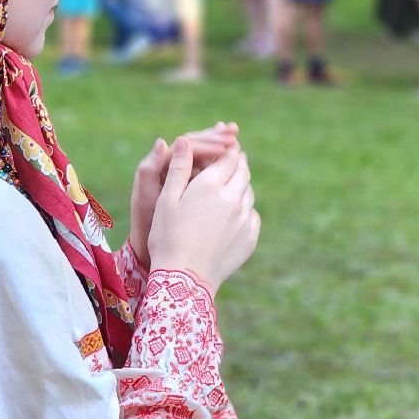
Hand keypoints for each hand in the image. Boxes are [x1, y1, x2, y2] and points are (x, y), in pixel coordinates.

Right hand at [129, 121, 238, 264]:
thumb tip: (184, 140)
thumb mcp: (166, 199)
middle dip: (237, 163)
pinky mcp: (250, 237)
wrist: (184, 279)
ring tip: (232, 185)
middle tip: (231, 160)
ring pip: (248, 192)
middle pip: (243, 171)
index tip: (225, 145)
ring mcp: (244, 219)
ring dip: (242, 185)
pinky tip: (235, 212)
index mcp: (212, 185)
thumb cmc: (168, 236)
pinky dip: (245, 208)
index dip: (227, 149)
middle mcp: (233, 199)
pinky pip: (252, 215)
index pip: (228, 157)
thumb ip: (179, 167)